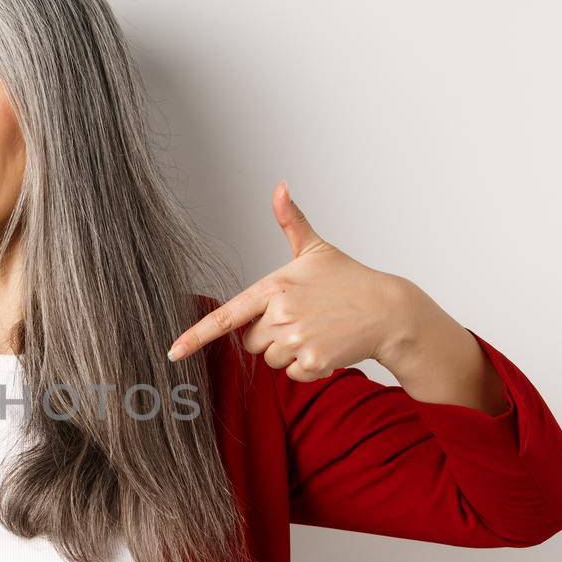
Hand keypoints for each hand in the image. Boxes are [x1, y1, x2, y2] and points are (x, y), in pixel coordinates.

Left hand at [166, 182, 409, 381]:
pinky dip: (307, 367)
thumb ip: (291, 221)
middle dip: (270, 335)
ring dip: (289, 352)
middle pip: (250, 342)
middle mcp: (281, 312)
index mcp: (274, 286)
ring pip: (270, 359)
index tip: (172, 351)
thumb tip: (279, 187)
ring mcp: (296, 338)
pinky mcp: (313, 360)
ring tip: (317, 330)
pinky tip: (327, 346)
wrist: (389, 311)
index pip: (226, 315)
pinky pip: (292, 374)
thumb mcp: (316, 249)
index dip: (196, 335)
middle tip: (302, 319)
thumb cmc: (350, 280)